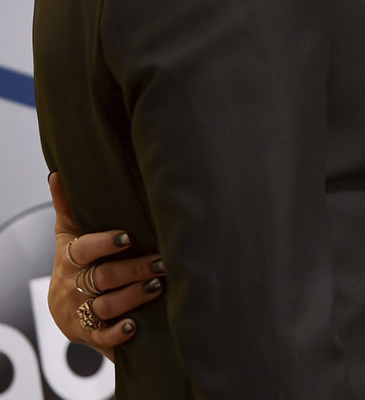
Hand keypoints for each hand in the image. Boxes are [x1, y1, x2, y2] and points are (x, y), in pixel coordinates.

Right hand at [48, 171, 165, 359]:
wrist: (64, 307)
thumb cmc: (75, 261)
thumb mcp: (68, 235)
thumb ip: (67, 206)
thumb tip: (57, 173)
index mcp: (70, 259)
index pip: (84, 249)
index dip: (104, 243)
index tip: (127, 237)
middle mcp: (74, 286)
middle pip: (103, 277)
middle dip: (134, 270)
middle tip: (162, 262)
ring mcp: (81, 312)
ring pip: (106, 305)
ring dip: (133, 296)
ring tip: (158, 286)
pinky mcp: (89, 335)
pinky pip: (102, 337)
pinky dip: (118, 334)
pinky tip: (136, 326)